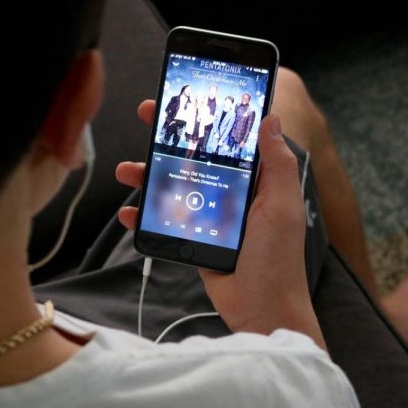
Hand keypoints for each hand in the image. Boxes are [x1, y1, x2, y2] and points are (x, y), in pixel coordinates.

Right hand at [116, 101, 324, 349]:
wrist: (262, 312)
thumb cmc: (279, 261)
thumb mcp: (282, 207)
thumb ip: (276, 164)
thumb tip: (270, 117)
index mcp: (258, 180)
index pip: (231, 137)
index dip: (210, 115)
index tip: (188, 95)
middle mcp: (233, 192)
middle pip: (196, 155)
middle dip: (170, 136)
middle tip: (145, 116)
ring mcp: (211, 215)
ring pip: (175, 185)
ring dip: (148, 174)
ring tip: (126, 170)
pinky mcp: (195, 239)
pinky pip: (165, 220)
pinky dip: (145, 216)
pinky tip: (130, 212)